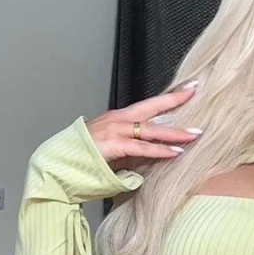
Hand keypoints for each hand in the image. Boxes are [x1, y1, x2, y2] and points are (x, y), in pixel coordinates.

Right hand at [85, 83, 201, 172]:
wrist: (59, 165)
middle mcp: (117, 120)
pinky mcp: (113, 145)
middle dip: (174, 99)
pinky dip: (160, 150)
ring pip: (150, 129)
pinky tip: (175, 152)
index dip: (167, 98)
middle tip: (194, 90)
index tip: (186, 88)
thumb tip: (148, 157)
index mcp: (117, 119)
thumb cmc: (81, 160)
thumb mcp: (111, 151)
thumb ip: (130, 152)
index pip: (147, 106)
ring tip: (194, 133)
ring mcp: (114, 131)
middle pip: (151, 106)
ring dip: (175, 132)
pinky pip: (142, 147)